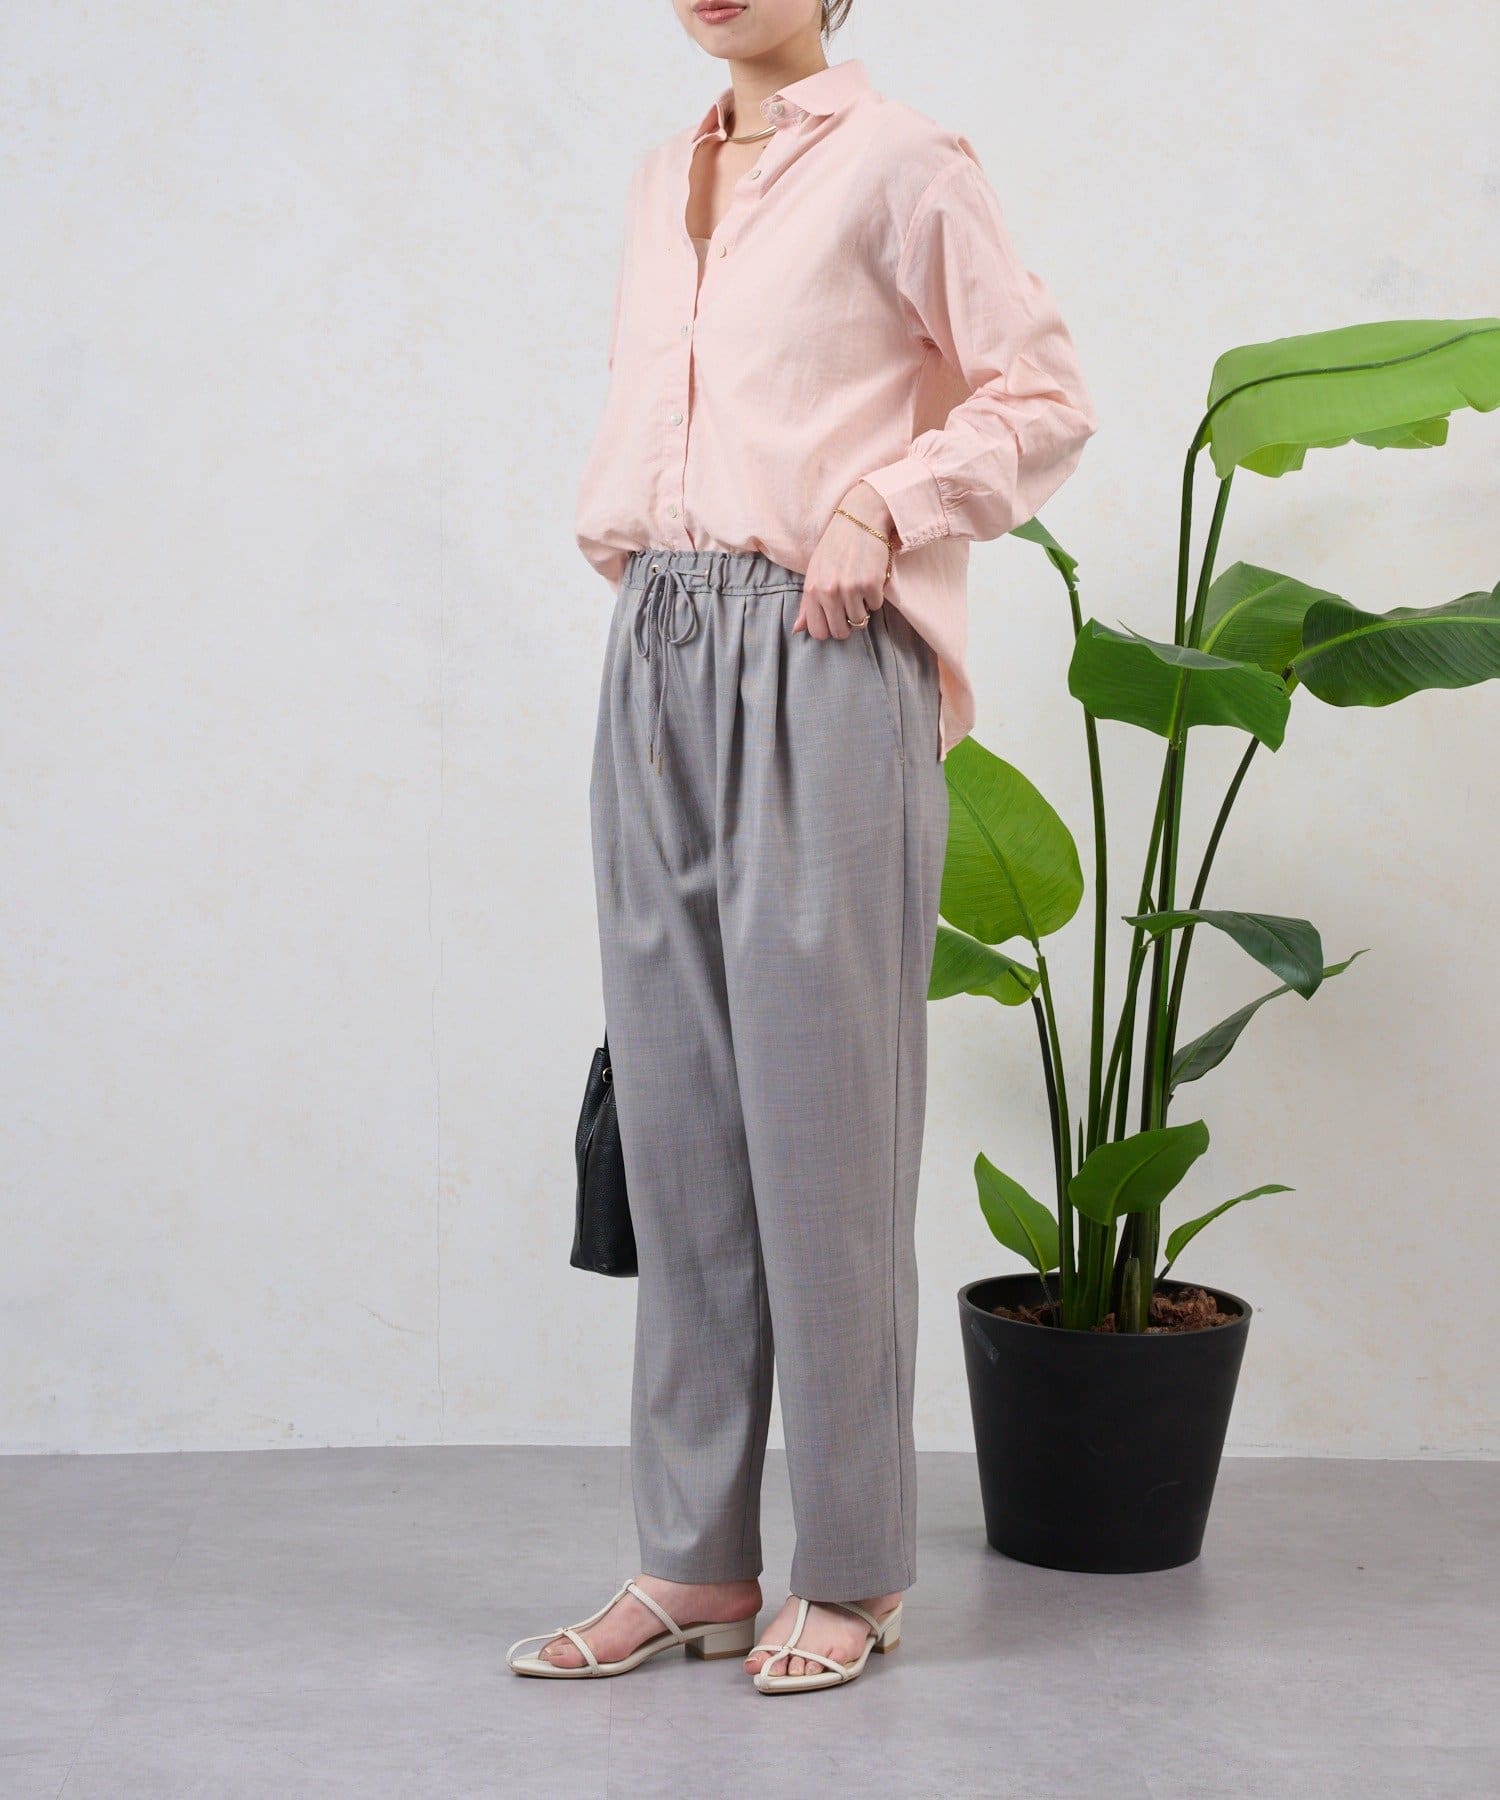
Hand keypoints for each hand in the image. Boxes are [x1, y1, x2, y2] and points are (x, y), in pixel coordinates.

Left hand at [794, 483, 896, 639]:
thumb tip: (797, 630)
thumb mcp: (814, 572)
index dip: (829, 628)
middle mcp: (829, 591)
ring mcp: (851, 589)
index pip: (818, 633)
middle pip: (841, 633)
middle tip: (851, 605)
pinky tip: (871, 577)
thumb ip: (806, 604)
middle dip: (848, 624)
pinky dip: (876, 596)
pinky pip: (876, 606)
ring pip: (860, 621)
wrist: (860, 518)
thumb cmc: (835, 547)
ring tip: (860, 588)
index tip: (836, 617)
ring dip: (863, 608)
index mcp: (812, 590)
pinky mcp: (871, 583)